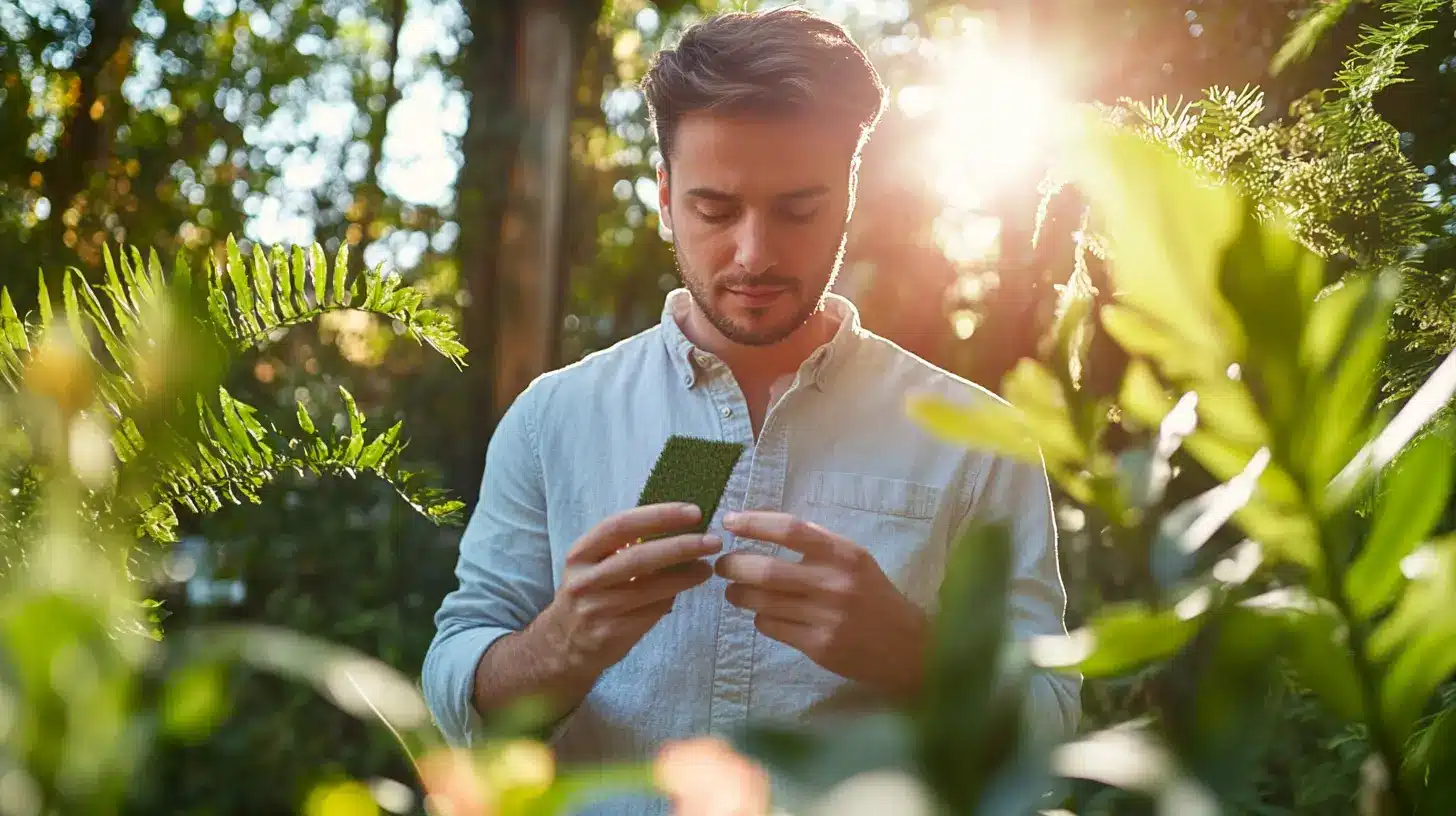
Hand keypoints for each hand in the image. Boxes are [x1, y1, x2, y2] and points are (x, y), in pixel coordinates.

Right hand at [536, 502, 720, 682]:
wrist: (563, 644)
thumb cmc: (588, 593)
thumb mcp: (592, 564)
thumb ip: (623, 545)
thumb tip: (675, 525)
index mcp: (580, 554)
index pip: (621, 525)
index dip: (658, 516)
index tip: (693, 512)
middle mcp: (586, 579)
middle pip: (639, 557)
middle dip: (681, 546)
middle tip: (712, 541)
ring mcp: (598, 608)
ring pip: (651, 587)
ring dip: (685, 575)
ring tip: (707, 566)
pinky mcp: (612, 633)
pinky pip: (652, 611)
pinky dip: (673, 596)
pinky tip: (686, 588)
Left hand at [715, 511, 929, 701]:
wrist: (907, 647)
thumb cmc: (874, 596)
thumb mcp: (855, 560)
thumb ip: (817, 544)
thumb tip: (762, 525)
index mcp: (844, 554)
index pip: (789, 530)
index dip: (754, 523)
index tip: (729, 522)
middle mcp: (834, 583)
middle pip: (766, 569)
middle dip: (733, 565)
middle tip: (722, 564)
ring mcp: (826, 617)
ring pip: (762, 601)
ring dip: (739, 594)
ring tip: (734, 590)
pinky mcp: (818, 647)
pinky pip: (771, 627)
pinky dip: (760, 618)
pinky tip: (764, 615)